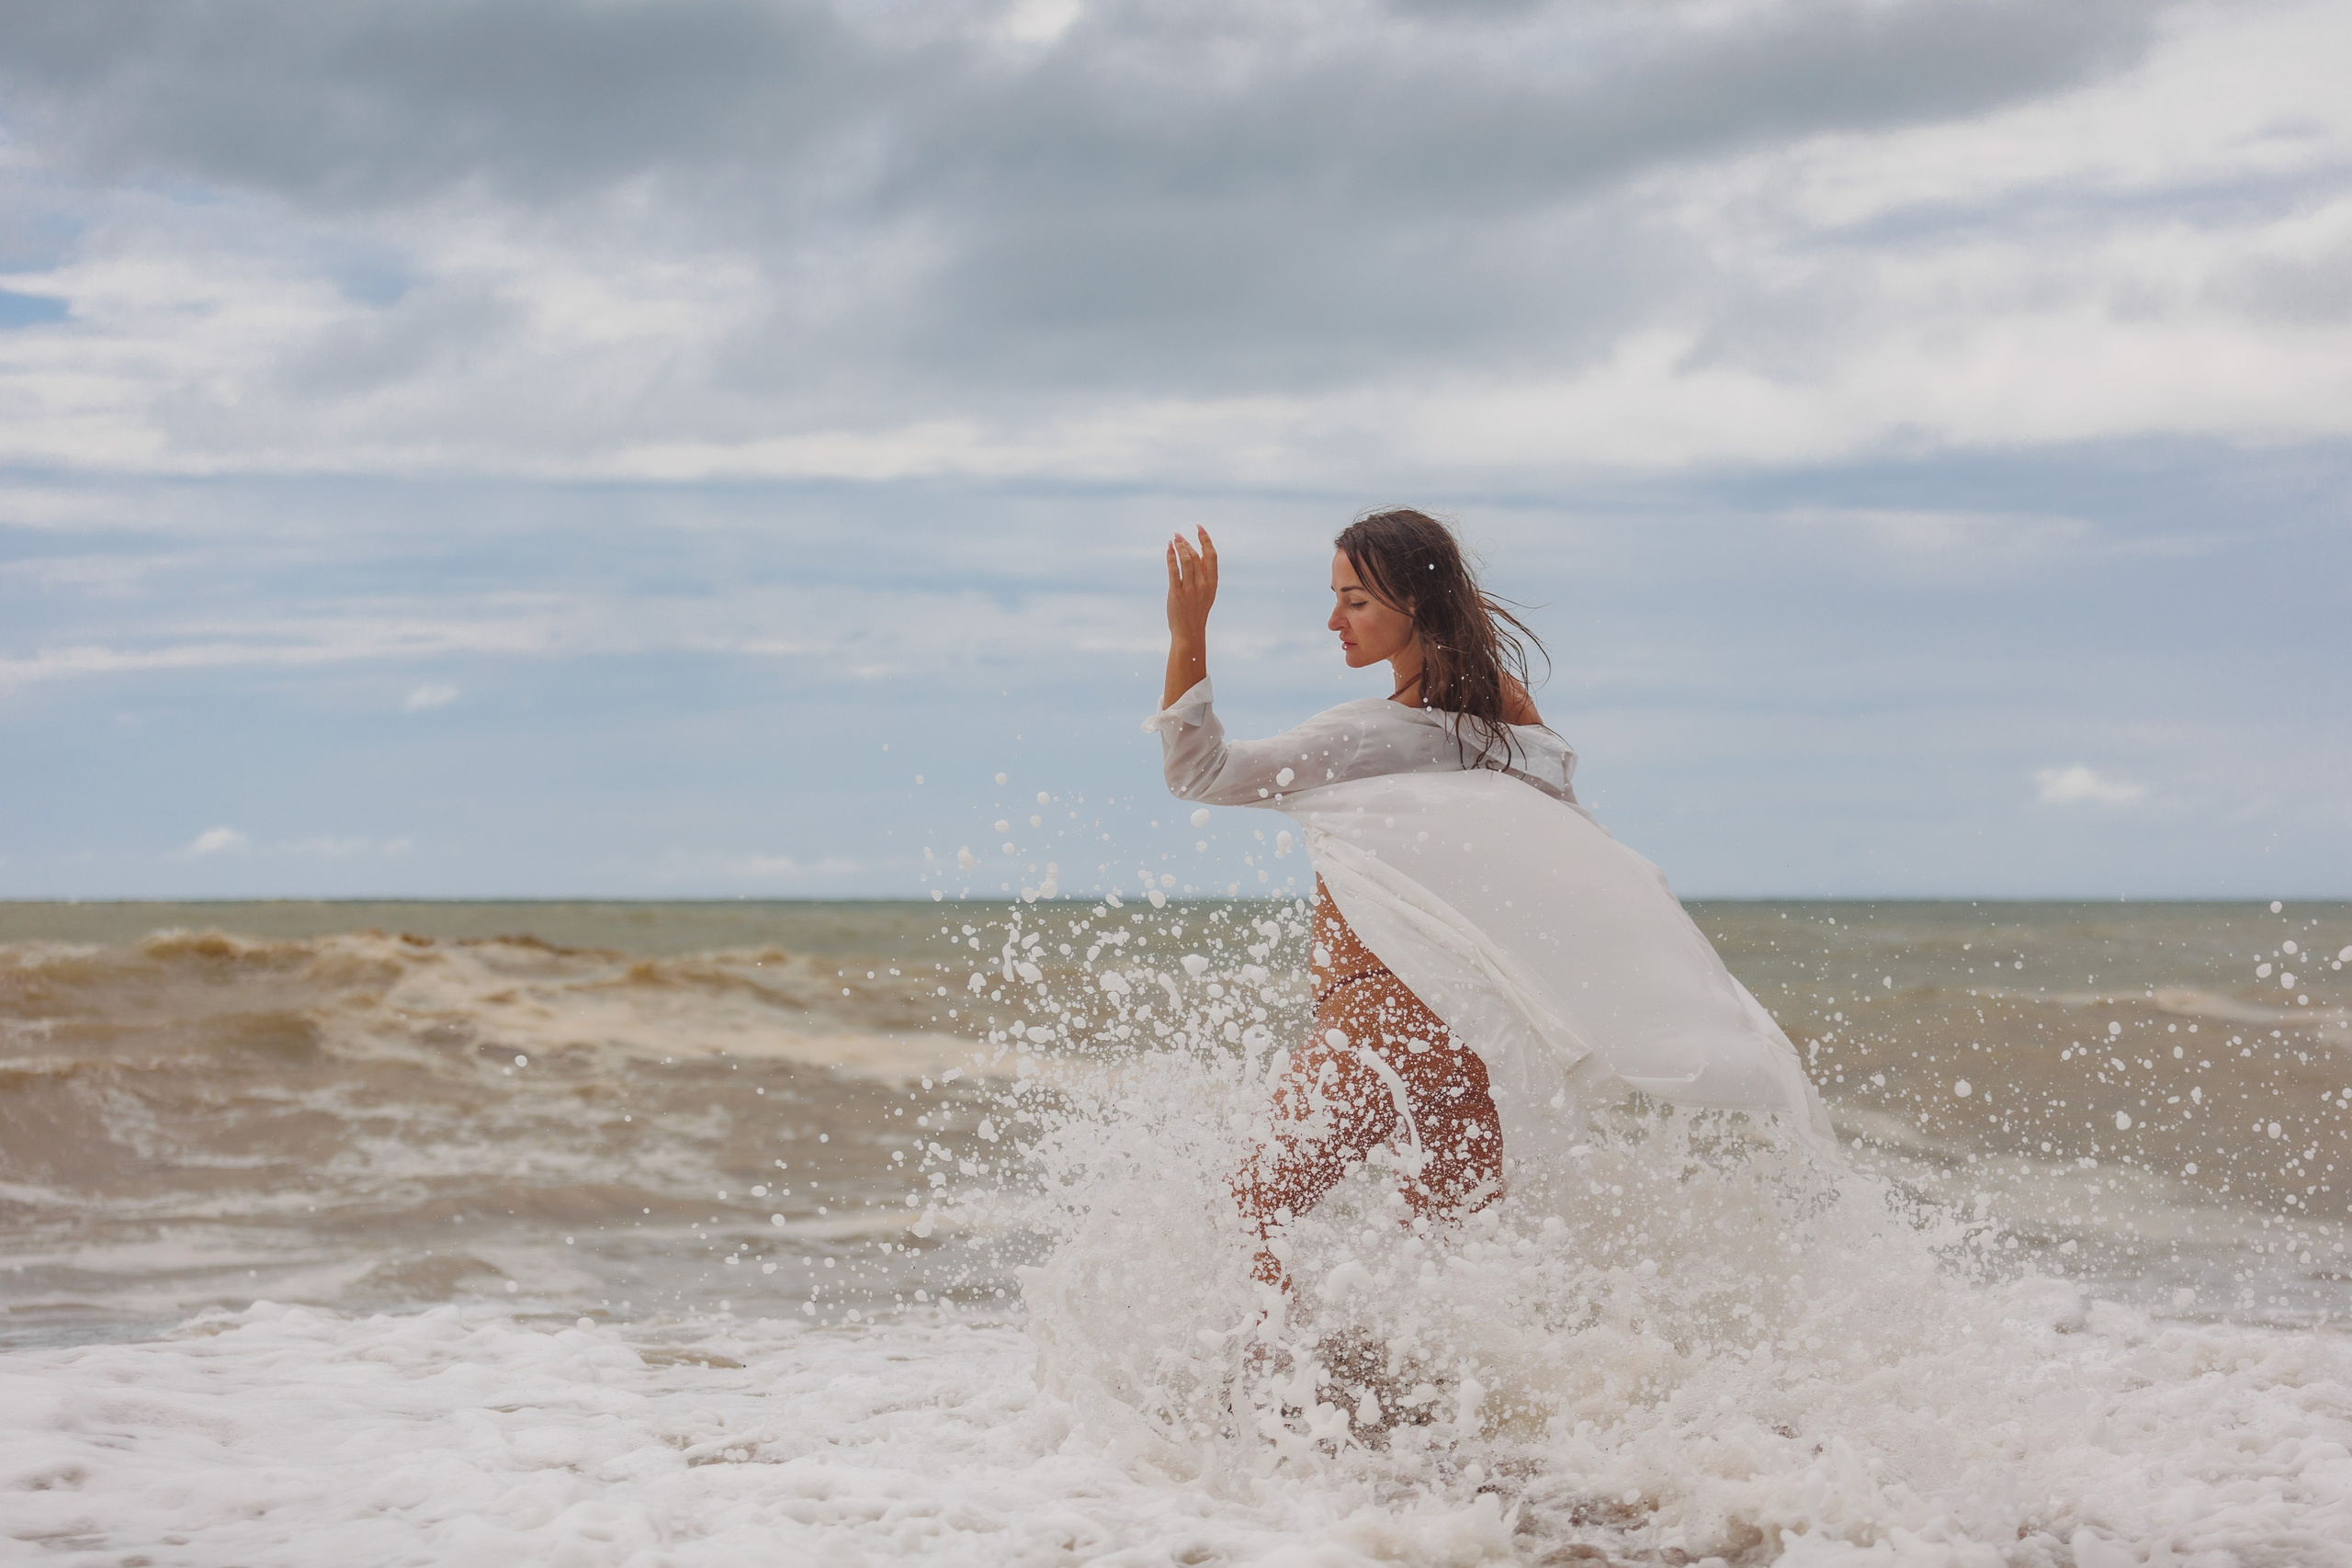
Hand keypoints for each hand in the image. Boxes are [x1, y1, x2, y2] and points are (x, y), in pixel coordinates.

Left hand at [1166, 527, 1216, 642]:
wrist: (1189, 632)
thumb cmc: (1197, 610)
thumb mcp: (1207, 591)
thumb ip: (1206, 573)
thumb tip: (1202, 552)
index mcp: (1212, 583)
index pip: (1211, 555)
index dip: (1205, 539)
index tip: (1199, 527)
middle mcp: (1202, 584)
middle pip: (1196, 556)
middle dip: (1186, 542)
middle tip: (1178, 534)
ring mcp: (1190, 589)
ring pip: (1185, 561)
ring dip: (1179, 547)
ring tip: (1173, 540)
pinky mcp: (1176, 593)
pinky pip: (1173, 570)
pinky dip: (1171, 557)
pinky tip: (1168, 549)